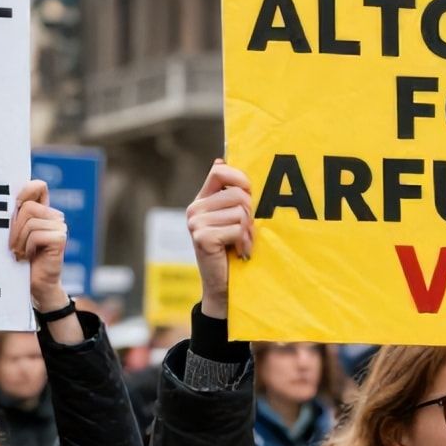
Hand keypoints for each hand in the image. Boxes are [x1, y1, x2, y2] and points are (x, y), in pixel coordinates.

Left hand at [10, 180, 68, 310]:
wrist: (34, 284)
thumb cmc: (21, 258)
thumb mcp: (15, 232)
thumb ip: (16, 213)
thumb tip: (11, 196)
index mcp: (44, 210)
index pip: (38, 186)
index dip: (23, 193)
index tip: (13, 209)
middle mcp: (55, 216)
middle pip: (27, 206)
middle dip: (14, 228)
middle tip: (13, 245)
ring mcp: (60, 227)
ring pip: (30, 221)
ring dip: (19, 240)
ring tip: (20, 252)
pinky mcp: (60, 239)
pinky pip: (36, 235)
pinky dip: (27, 247)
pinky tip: (29, 256)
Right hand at [189, 160, 254, 318]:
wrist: (224, 287)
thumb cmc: (233, 252)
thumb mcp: (233, 220)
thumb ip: (230, 194)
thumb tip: (221, 158)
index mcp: (202, 201)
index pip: (220, 171)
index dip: (240, 178)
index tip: (251, 194)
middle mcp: (194, 209)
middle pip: (238, 194)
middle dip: (251, 214)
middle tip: (248, 233)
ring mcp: (195, 223)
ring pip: (240, 212)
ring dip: (249, 231)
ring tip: (243, 244)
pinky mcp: (202, 237)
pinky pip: (237, 228)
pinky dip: (244, 241)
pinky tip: (240, 251)